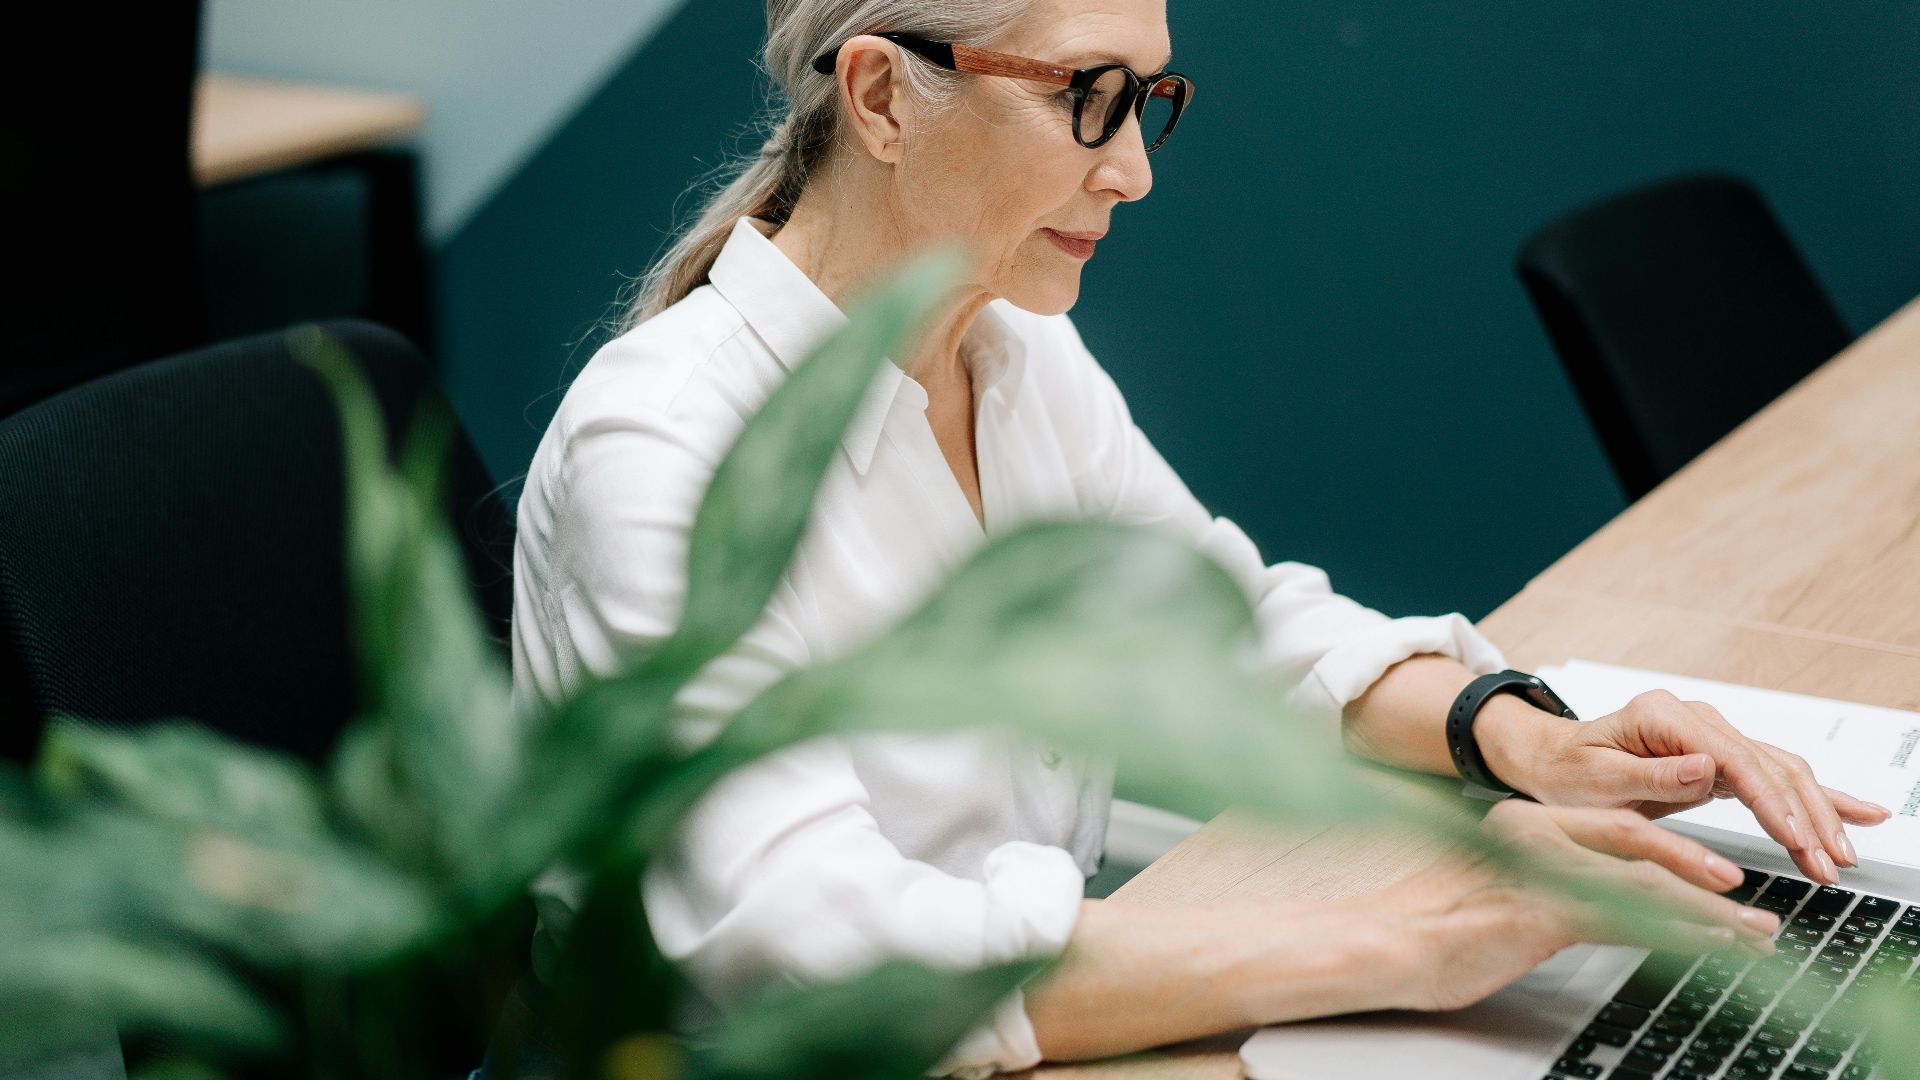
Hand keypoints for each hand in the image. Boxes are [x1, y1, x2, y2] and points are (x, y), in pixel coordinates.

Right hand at [1367, 800, 1779, 1012]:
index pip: (1615, 827)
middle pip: (1638, 842)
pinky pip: (1625, 917)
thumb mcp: (1498, 895)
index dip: (1675, 848)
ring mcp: (1537, 869)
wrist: (1382, 941)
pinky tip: (1708, 947)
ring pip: (1643, 881)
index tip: (1716, 874)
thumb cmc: (1429, 925)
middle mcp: (1534, 835)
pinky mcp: (1538, 909)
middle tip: (1753, 903)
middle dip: (1703, 871)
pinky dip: (1677, 931)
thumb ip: (1543, 885)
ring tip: (1753, 936)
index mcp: (1524, 825)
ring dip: (1708, 912)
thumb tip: (1593, 905)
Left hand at [1480, 689, 1892, 884]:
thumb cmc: (1566, 771)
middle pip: (1768, 764)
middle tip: (1832, 863)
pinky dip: (1812, 798)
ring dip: (1817, 813)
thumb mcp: (1595, 779)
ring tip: (1845, 854)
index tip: (1798, 839)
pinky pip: (1772, 778)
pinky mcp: (1718, 759)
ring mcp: (1710, 736)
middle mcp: (1695, 719)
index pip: (1734, 760)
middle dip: (1806, 815)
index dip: (1771, 802)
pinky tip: (1854, 812)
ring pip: (1780, 772)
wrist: (1551, 760)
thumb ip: (1649, 775)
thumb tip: (1705, 768)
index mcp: (1664, 716)